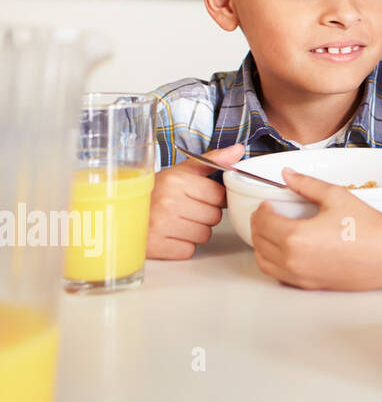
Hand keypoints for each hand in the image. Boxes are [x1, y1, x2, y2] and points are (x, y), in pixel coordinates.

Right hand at [146, 143, 239, 258]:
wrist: (121, 212)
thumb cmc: (156, 191)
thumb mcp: (181, 171)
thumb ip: (212, 160)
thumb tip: (238, 150)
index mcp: (177, 180)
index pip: (219, 196)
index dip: (212, 198)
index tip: (197, 196)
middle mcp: (168, 202)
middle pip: (214, 217)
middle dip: (204, 214)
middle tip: (185, 209)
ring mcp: (161, 225)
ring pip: (204, 235)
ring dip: (195, 231)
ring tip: (177, 221)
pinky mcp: (156, 246)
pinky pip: (188, 250)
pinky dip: (182, 246)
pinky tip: (169, 235)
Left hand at [248, 167, 381, 289]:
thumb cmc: (368, 226)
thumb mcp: (336, 196)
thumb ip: (307, 184)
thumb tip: (287, 175)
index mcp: (296, 237)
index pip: (263, 221)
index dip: (262, 209)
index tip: (268, 203)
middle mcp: (293, 260)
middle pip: (259, 241)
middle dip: (259, 225)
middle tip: (269, 214)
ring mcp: (300, 276)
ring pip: (264, 262)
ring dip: (263, 245)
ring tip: (274, 232)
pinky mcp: (309, 285)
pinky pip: (279, 275)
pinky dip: (275, 262)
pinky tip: (286, 251)